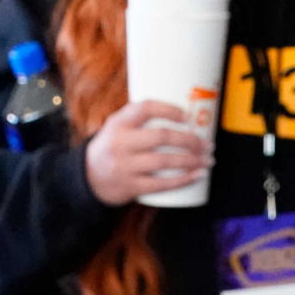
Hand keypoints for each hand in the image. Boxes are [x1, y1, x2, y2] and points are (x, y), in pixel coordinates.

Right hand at [84, 100, 210, 205]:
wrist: (87, 179)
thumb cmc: (111, 148)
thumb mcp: (116, 127)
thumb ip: (138, 119)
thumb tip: (181, 113)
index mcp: (118, 123)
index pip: (145, 108)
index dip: (169, 110)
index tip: (188, 116)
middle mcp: (120, 143)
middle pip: (161, 137)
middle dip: (189, 140)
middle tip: (207, 143)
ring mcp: (125, 166)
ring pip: (164, 161)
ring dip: (191, 160)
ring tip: (207, 159)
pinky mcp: (130, 186)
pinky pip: (162, 184)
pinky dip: (183, 180)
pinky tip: (197, 175)